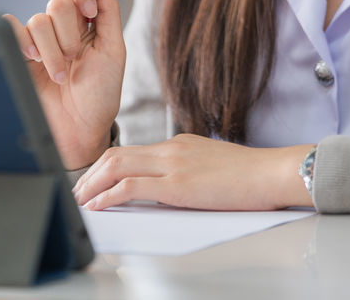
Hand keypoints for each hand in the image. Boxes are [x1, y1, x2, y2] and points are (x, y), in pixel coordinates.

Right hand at [3, 0, 124, 169]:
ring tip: (60, 74)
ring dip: (54, 51)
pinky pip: (11, 28)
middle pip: (57, 1)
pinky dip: (24, 43)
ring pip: (39, 20)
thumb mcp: (114, 50)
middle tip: (76, 57)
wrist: (77, 131)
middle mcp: (60, 24)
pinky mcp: (16, 51)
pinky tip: (35, 62)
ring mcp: (38, 38)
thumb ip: (108, 9)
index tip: (89, 11)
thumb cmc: (99, 94)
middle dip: (71, 33)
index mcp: (84, 17)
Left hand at [72, 134, 314, 210]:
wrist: (273, 172)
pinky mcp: (178, 184)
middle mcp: (171, 148)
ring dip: (93, 184)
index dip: (104, 167)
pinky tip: (99, 205)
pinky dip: (109, 195)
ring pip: (117, 166)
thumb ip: (186, 172)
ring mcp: (174, 164)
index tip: (91, 181)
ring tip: (80, 200)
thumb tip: (168, 190)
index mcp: (178, 144)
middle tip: (77, 192)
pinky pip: (132, 187)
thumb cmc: (250, 176)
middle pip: (116, 155)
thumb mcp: (210, 167)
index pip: (130, 151)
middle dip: (90, 175)